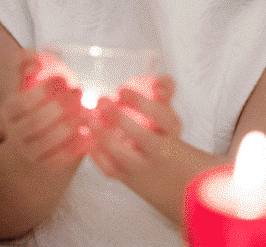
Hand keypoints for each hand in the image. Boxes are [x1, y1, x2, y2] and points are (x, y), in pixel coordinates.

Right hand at [0, 53, 90, 168]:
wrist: (38, 140)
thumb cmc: (36, 105)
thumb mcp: (26, 85)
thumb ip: (25, 65)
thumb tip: (34, 57)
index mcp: (7, 113)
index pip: (21, 103)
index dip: (42, 91)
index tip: (63, 79)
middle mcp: (13, 135)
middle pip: (36, 122)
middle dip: (59, 106)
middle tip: (79, 92)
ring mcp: (28, 153)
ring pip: (48, 142)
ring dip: (69, 125)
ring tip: (86, 111)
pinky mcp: (45, 167)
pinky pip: (60, 159)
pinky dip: (75, 147)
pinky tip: (89, 134)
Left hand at [88, 76, 215, 222]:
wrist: (177, 183)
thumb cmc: (167, 138)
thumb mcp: (170, 115)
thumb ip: (166, 91)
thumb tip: (160, 81)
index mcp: (172, 131)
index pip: (161, 116)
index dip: (140, 102)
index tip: (122, 91)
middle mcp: (160, 151)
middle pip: (141, 135)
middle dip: (118, 117)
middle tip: (101, 101)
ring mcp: (144, 167)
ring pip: (122, 154)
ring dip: (103, 135)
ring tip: (89, 119)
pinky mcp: (130, 180)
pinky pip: (111, 169)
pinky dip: (96, 154)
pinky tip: (88, 139)